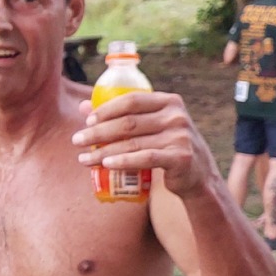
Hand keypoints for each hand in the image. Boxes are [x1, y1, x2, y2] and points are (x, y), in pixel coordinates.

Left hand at [72, 91, 216, 197]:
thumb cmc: (167, 147)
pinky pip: (145, 158)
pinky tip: (105, 165)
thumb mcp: (150, 126)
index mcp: (169, 101)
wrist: (198, 175)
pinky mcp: (181, 158)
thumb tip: (83, 106)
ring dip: (103, 151)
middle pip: (128, 122)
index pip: (131, 100)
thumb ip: (121, 114)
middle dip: (98, 132)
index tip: (87, 121)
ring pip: (132, 143)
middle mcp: (177, 116)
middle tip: (77, 141)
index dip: (106, 110)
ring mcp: (180, 137)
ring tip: (84, 158)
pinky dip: (123, 161)